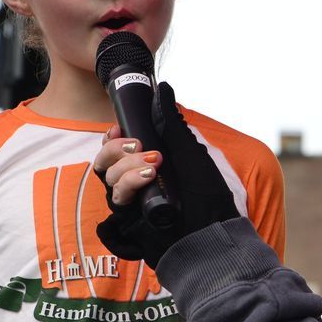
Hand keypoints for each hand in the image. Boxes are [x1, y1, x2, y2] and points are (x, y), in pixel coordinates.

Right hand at [92, 82, 238, 266]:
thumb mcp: (191, 153)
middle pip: (105, 161)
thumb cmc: (209, 196)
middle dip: (116, 149)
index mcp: (148, 164)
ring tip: (155, 165)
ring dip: (127, 166)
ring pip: (108, 179)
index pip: (116, 148)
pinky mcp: (131, 221)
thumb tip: (162, 87)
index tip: (120, 127)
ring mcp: (133, 202)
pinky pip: (116, 201)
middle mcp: (136, 182)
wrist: (216, 234)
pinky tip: (148, 177)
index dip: (112, 136)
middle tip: (139, 145)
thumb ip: (172, 122)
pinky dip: (128, 184)